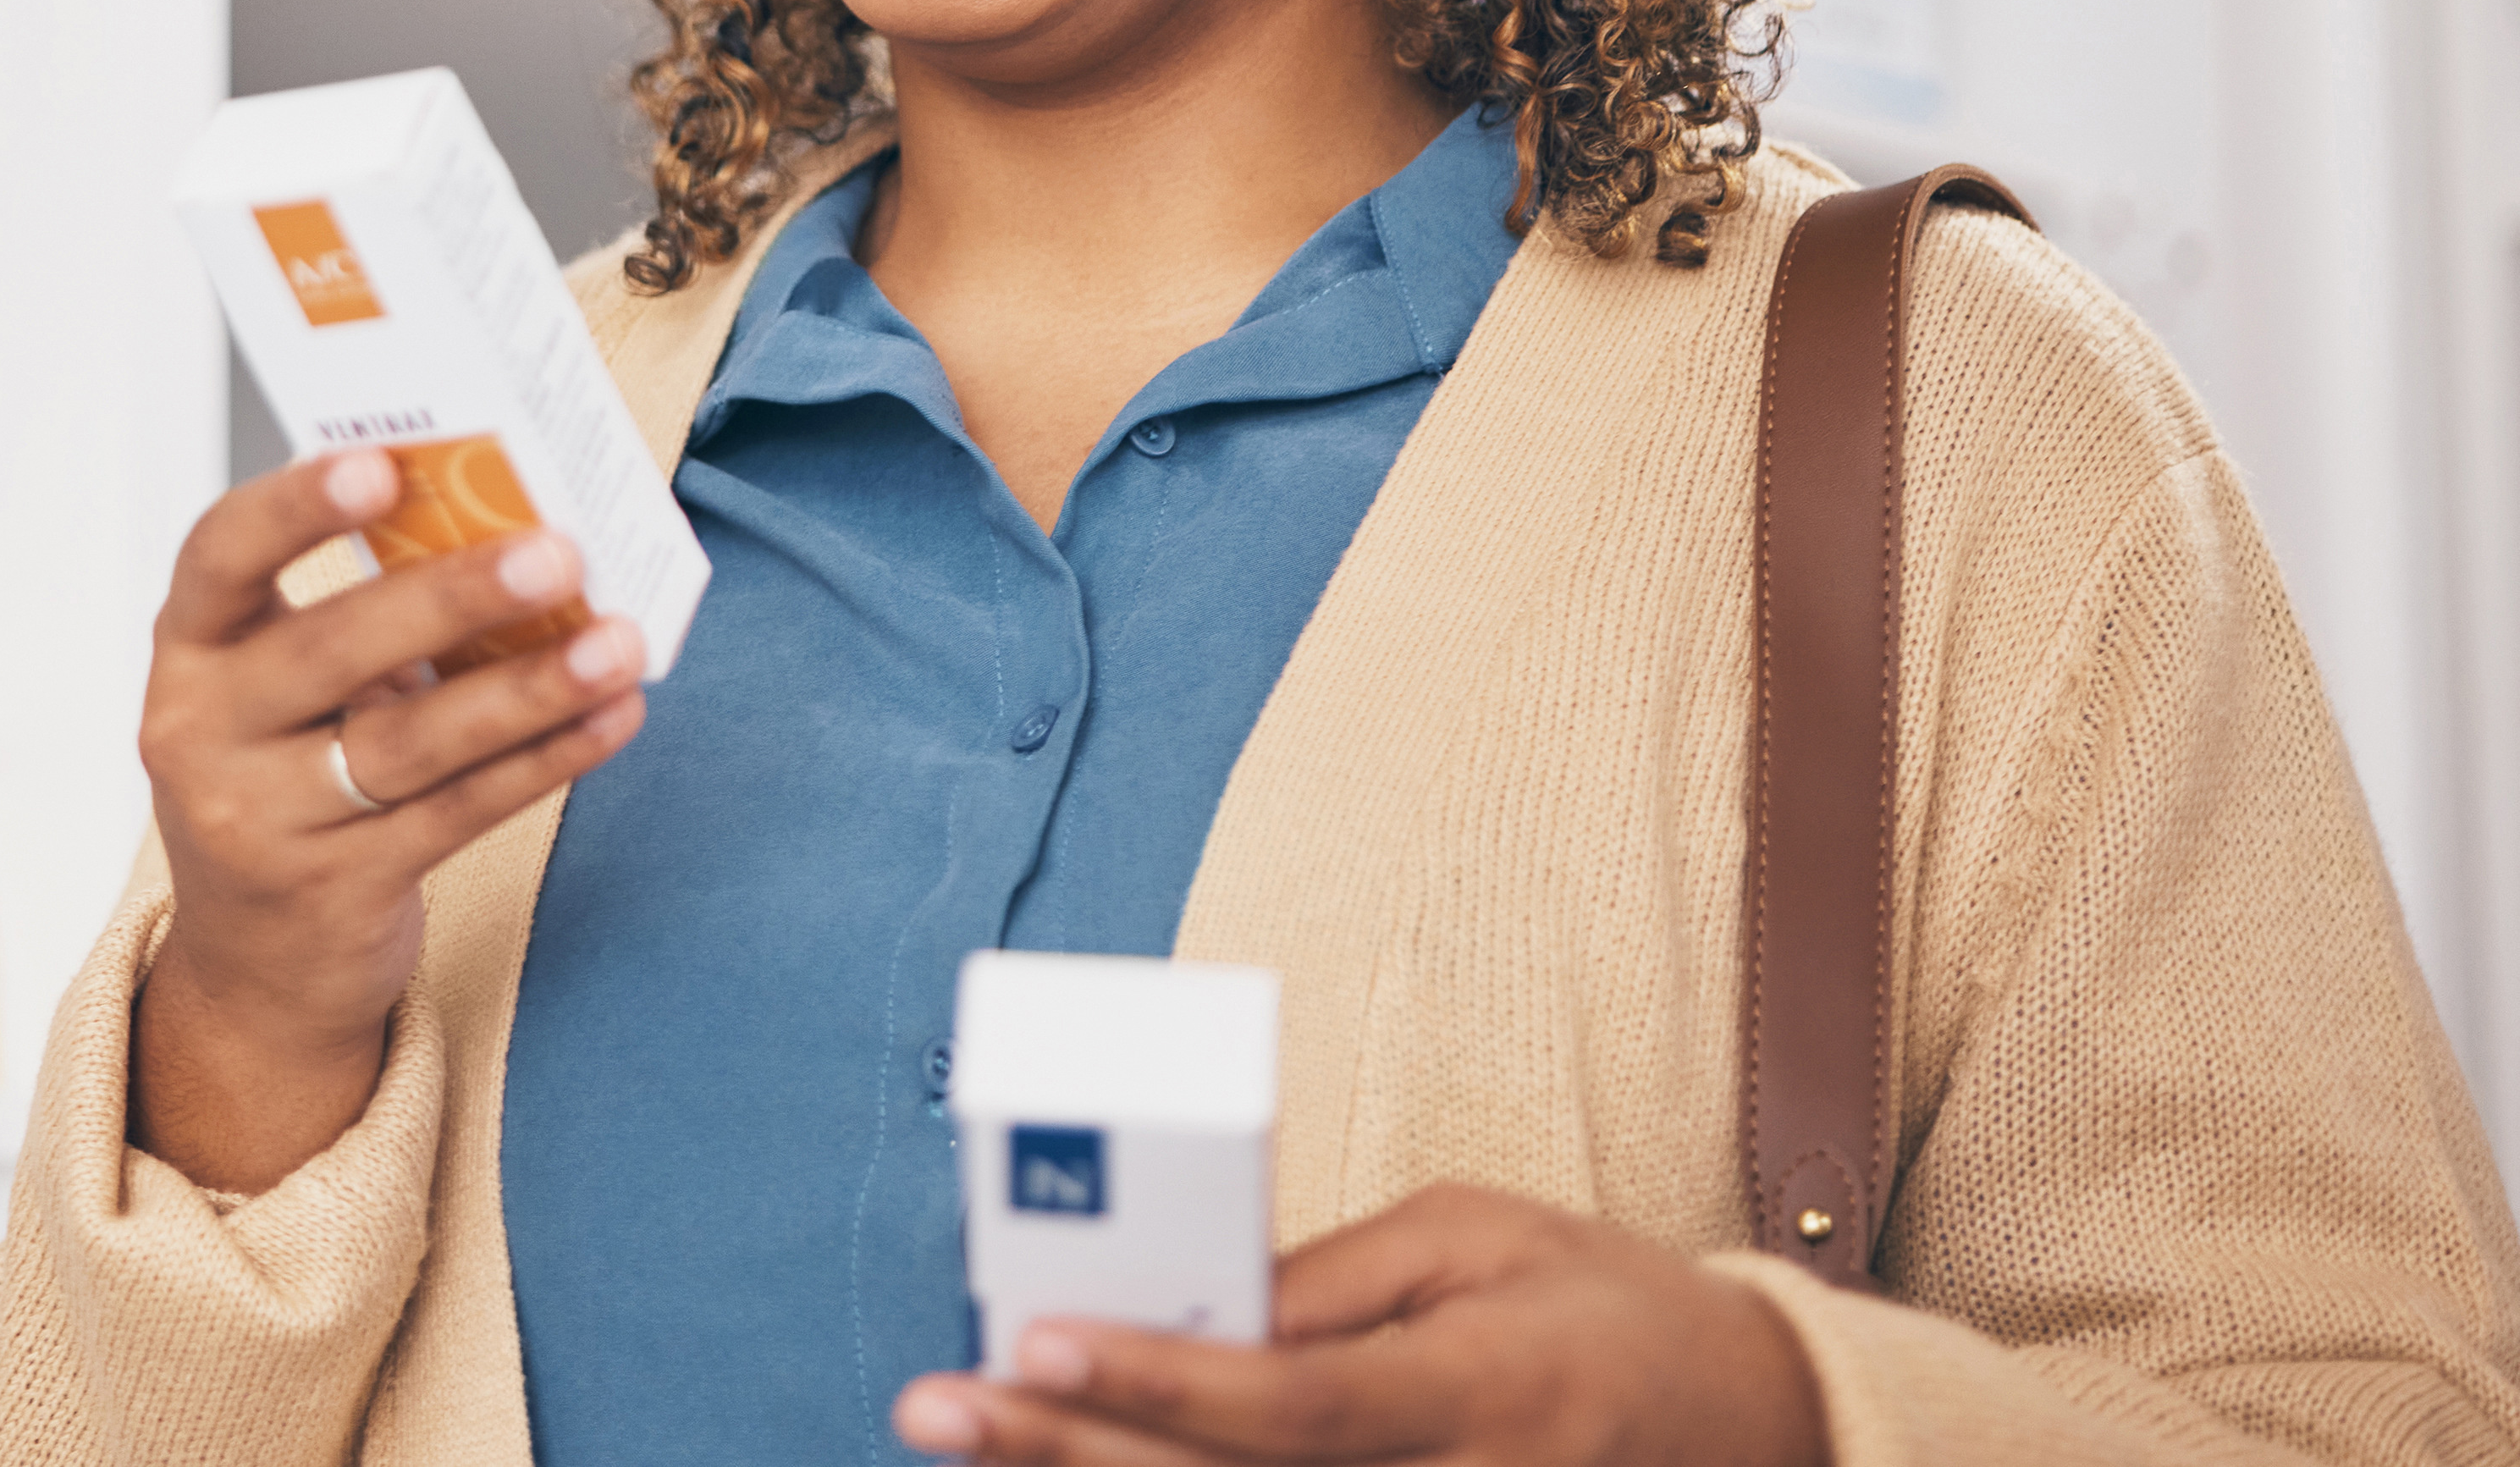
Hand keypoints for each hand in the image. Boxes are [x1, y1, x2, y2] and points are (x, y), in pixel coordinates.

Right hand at [128, 449, 647, 1194]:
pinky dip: (544, 760)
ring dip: (526, 688)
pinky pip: (458, 813)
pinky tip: (610, 719)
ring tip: (615, 644)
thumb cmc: (287, 775)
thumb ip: (359, 618)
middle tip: (555, 553)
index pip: (221, 555)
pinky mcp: (335, 892)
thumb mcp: (281, 690)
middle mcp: (203, 733)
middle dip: (452, 596)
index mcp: (190, 649)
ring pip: (408, 743)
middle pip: (331, 651)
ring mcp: (262, 823)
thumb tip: (507, 533)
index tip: (383, 465)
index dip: (295, 504)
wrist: (253, 965)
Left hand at [891, 1183, 1828, 1466]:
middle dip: (1065, 1453)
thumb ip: (1330, 1282)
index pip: (1297, 1406)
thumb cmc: (1603, 1306)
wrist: (1757, 1428)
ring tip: (967, 1440)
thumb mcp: (1476, 1241)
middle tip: (930, 1402)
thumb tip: (1183, 1305)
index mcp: (1486, 1394)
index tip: (1034, 1337)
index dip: (1160, 1378)